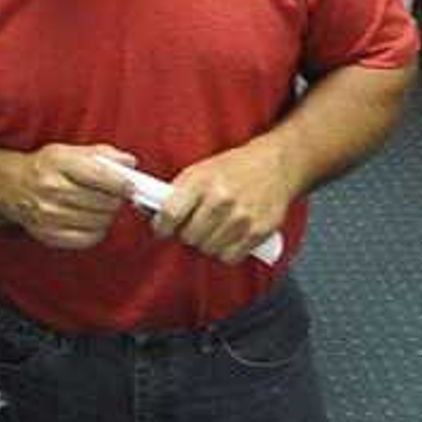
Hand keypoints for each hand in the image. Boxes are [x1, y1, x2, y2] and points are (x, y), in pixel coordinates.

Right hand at [0, 143, 136, 250]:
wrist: (11, 186)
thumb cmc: (45, 167)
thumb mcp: (69, 151)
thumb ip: (102, 154)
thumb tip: (130, 163)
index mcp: (59, 163)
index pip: (101, 176)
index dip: (122, 183)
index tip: (131, 186)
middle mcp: (52, 189)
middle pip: (103, 202)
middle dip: (116, 200)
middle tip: (113, 196)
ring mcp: (49, 215)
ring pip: (99, 221)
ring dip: (106, 215)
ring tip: (100, 207)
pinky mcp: (49, 235)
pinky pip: (88, 239)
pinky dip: (96, 231)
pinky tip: (91, 221)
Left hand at [156, 139, 304, 263]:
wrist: (275, 164)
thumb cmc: (233, 167)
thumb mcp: (199, 170)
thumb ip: (176, 192)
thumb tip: (146, 211)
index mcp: (201, 181)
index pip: (170, 215)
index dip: (161, 227)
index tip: (162, 228)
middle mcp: (221, 199)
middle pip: (189, 237)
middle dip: (187, 234)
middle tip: (193, 226)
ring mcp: (242, 217)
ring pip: (208, 250)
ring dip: (207, 244)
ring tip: (213, 229)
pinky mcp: (259, 231)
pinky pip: (230, 257)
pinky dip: (226, 251)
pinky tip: (228, 236)